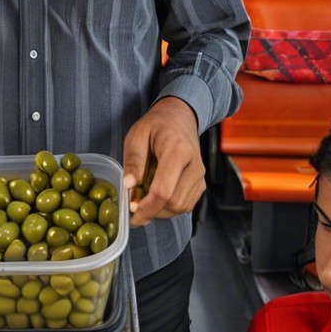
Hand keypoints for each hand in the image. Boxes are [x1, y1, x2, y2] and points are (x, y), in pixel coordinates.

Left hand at [122, 97, 203, 226]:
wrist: (180, 117)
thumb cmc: (156, 125)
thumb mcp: (137, 135)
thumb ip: (133, 160)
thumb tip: (129, 186)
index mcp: (177, 151)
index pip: (164, 190)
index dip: (147, 207)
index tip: (132, 214)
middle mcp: (194, 166)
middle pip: (174, 203)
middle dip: (152, 211)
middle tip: (134, 206)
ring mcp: (200, 176)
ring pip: (181, 208)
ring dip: (160, 211)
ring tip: (144, 200)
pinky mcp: (201, 183)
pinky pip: (186, 205)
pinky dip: (170, 208)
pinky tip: (156, 198)